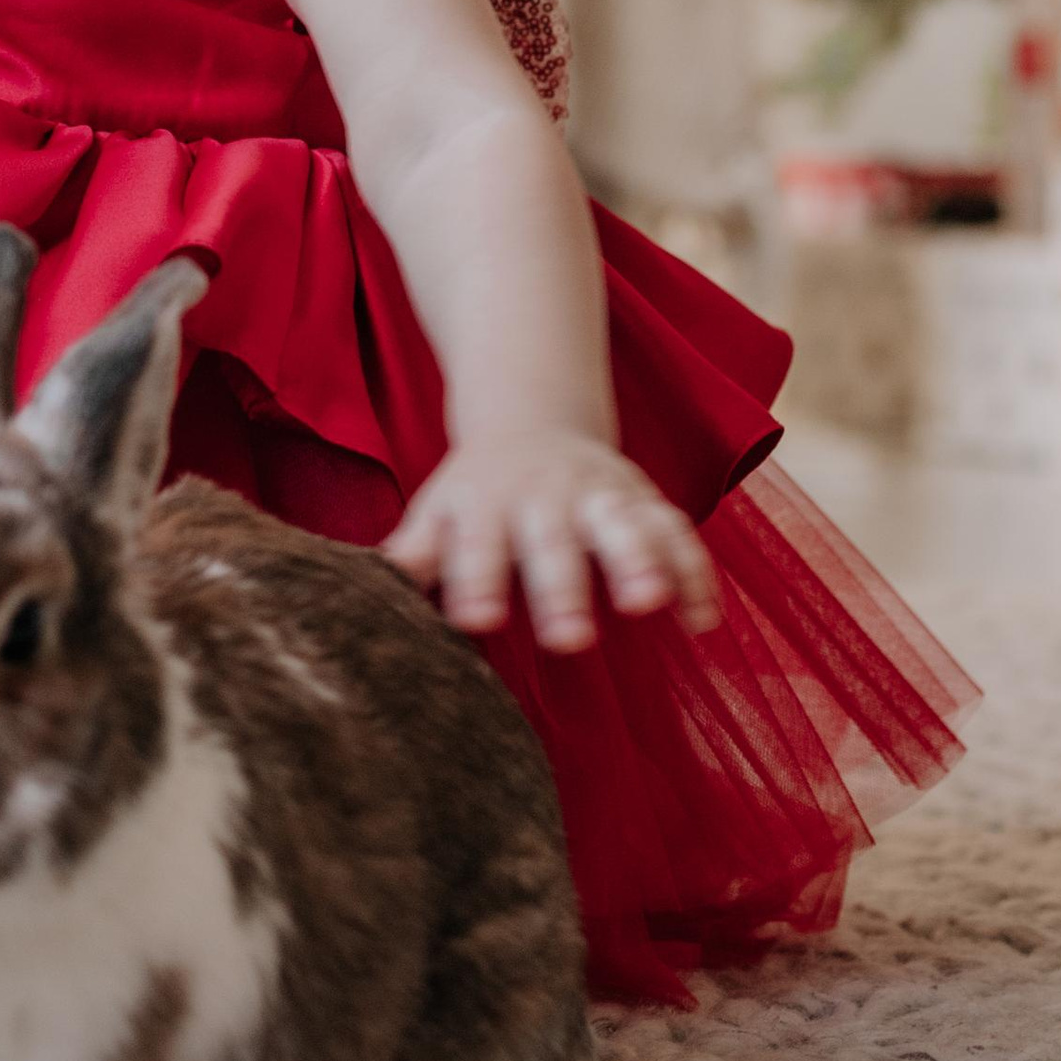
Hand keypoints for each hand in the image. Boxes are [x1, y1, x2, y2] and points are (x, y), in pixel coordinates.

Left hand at [384, 429, 720, 653]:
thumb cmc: (475, 494)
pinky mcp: (646, 503)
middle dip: (563, 586)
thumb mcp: (437, 514)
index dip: (477, 579)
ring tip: (647, 604)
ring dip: (639, 562)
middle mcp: (546, 497)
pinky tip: (703, 622)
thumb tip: (357, 593)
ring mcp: (600, 496)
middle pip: (554, 540)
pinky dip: (693, 572)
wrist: (532, 421)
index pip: (478, 544)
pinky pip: (677, 533)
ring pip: (625, 526)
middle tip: (568, 639)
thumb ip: (410, 555)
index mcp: (487, 504)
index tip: (476, 620)